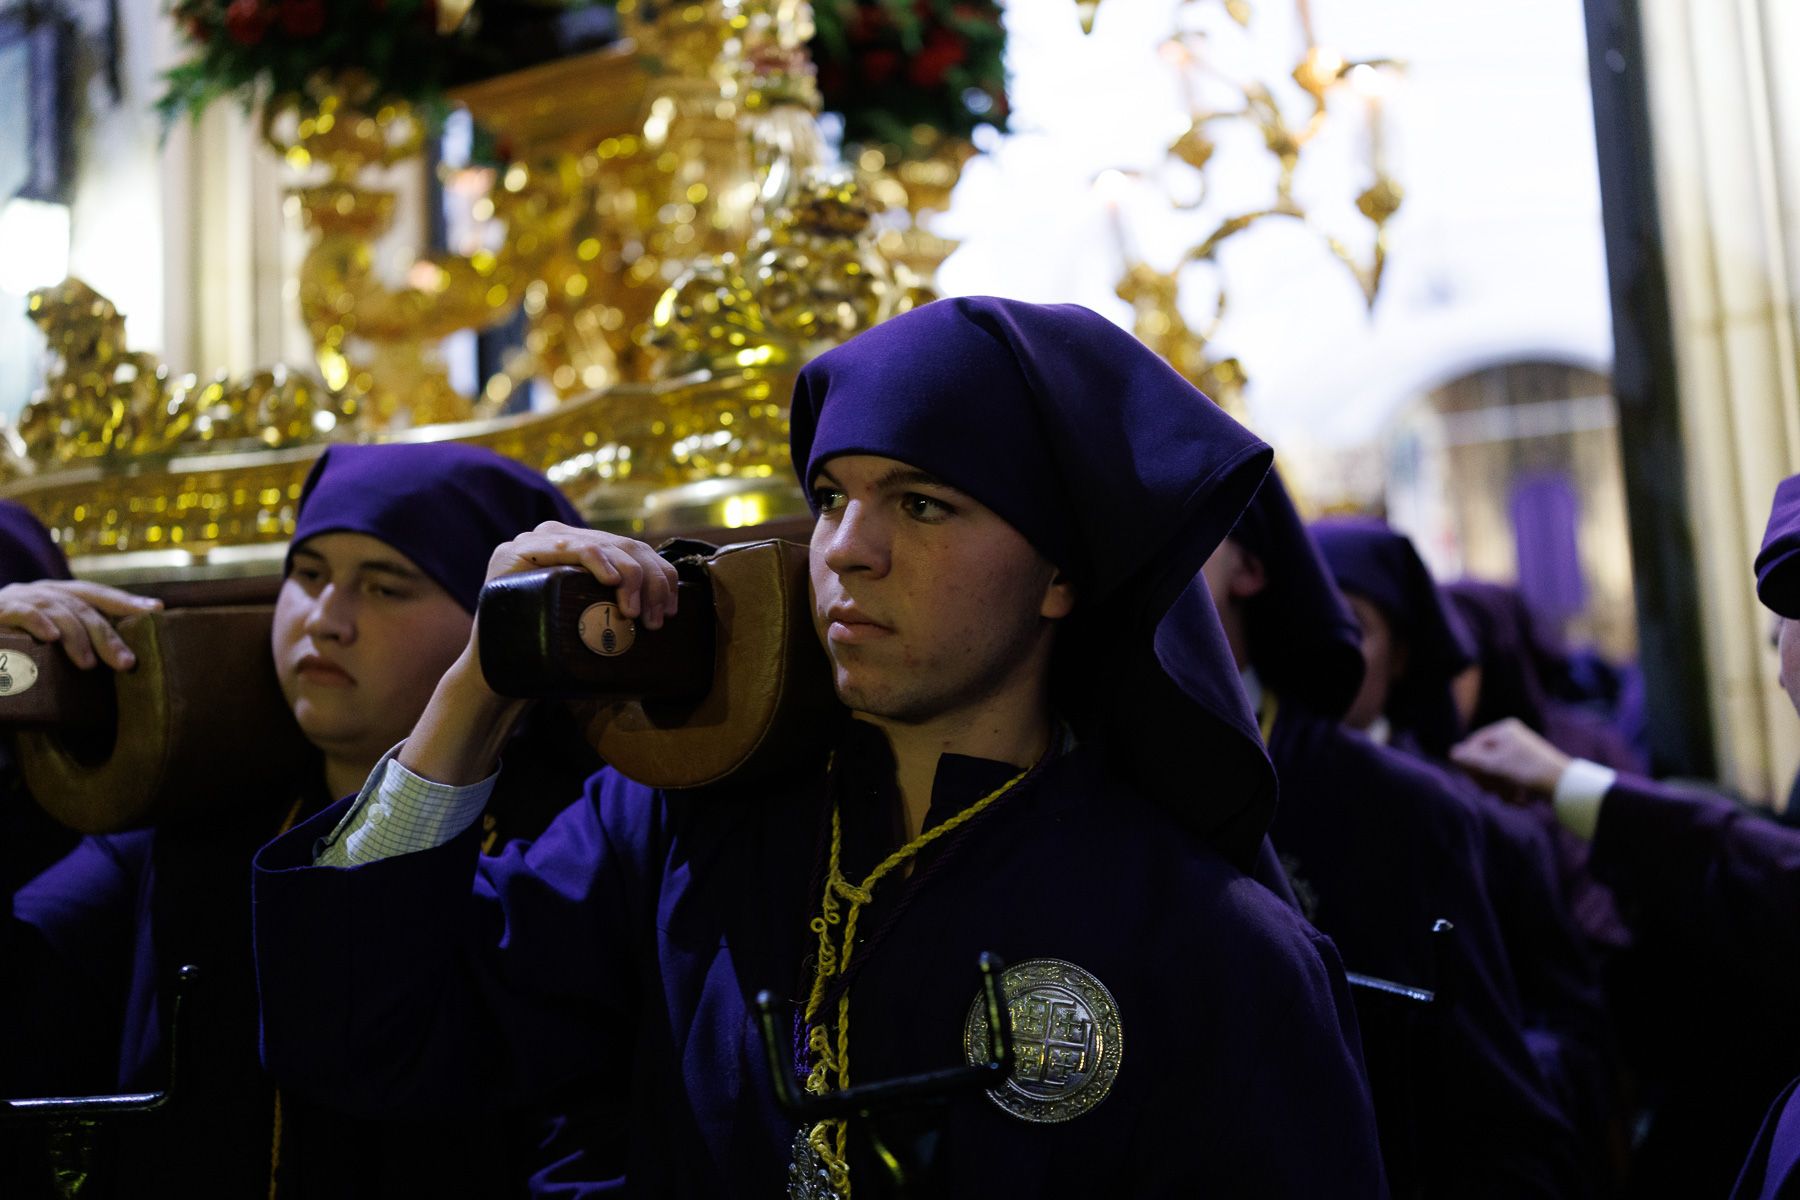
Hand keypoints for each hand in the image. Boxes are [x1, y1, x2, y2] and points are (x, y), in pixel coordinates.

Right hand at [0, 580, 162, 670]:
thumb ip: (75, 639)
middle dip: (107, 635)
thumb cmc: (12, 641)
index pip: (98, 595)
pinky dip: (38, 622)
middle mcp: (43, 591)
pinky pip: (22, 612)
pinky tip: (52, 638)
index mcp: (59, 594)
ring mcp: (20, 596)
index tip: (156, 610)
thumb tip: (118, 659)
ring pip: (58, 610)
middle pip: (84, 608)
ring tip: (89, 664)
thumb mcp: (46, 637)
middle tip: (126, 663)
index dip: (126, 601)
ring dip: (76, 637)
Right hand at [399, 525, 679, 787]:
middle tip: (656, 620)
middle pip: (624, 546)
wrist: (499, 673)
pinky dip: (595, 559)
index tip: (669, 611)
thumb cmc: (552, 650)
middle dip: (649, 581)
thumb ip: (616, 605)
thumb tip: (666, 613)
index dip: (660, 576)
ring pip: (603, 545)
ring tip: (635, 611)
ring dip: (629, 576)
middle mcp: (560, 536)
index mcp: (582, 547)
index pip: (634, 550)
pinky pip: (566, 547)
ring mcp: (537, 540)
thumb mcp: (592, 620)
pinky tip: (612, 579)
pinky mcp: (517, 553)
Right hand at [1449, 718, 1572, 797]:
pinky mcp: (1528, 769)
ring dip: (1500, 789)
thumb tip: (1451, 753)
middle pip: (1483, 760)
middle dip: (1488, 779)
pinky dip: (1511, 791)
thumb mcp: (1494, 765)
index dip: (1470, 763)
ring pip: (1496, 773)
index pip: (1472, 745)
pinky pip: (1509, 780)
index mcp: (1504, 730)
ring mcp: (1520, 754)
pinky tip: (1520, 799)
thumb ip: (1470, 759)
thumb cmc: (1527, 771)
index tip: (1476, 779)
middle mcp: (1512, 738)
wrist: (1565, 786)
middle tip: (1493, 791)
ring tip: (1511, 797)